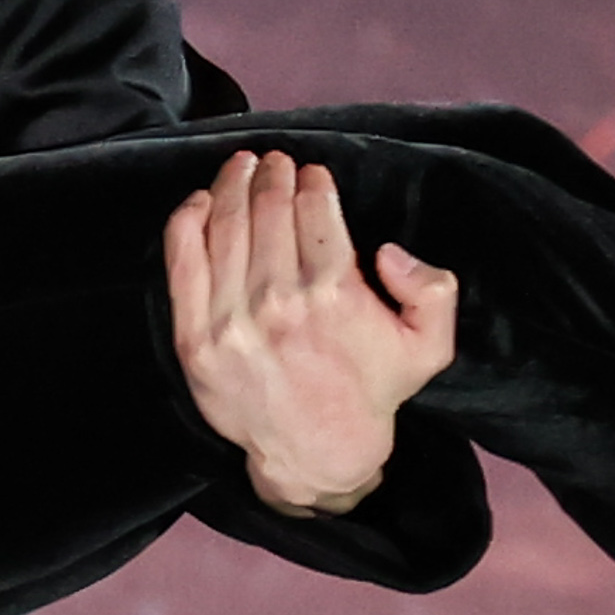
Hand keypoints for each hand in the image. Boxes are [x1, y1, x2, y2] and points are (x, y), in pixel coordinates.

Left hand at [164, 150, 458, 516]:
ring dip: (234, 185)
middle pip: (267, 210)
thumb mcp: (429, 347)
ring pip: (225, 226)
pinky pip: (183, 261)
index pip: (314, 211)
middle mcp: (278, 302)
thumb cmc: (372, 392)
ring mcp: (230, 320)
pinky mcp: (195, 338)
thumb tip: (388, 252)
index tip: (311, 173)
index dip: (312, 182)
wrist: (317, 452)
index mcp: (333, 295)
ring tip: (242, 166)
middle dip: (273, 175)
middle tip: (275, 162)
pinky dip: (188, 221)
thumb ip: (431, 290)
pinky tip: (201, 200)